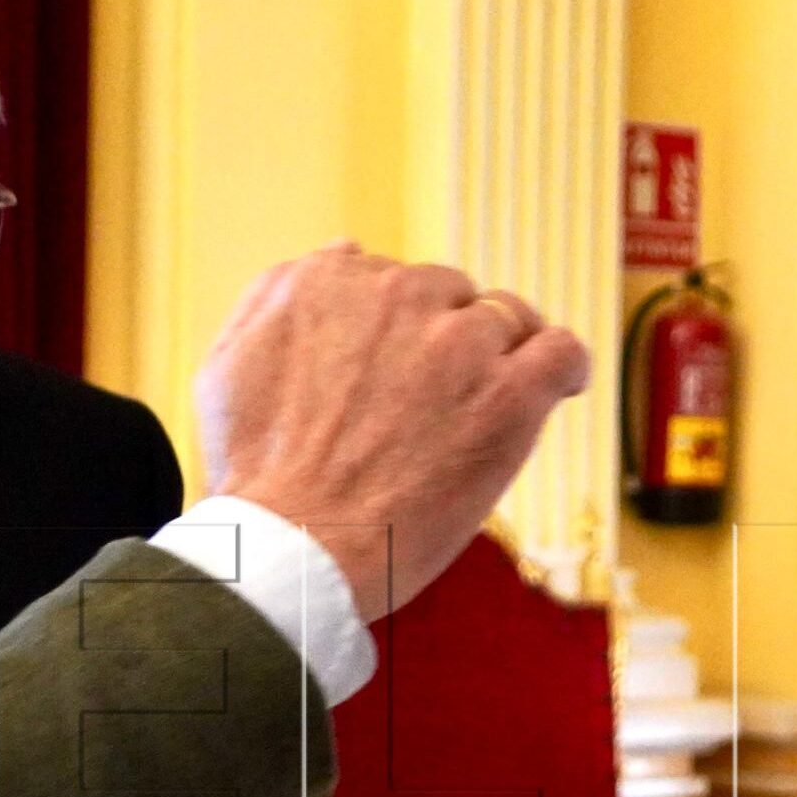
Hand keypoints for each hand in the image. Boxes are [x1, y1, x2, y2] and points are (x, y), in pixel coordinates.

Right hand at [193, 244, 590, 616]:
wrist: (293, 548)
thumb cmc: (256, 473)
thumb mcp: (230, 362)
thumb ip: (281, 294)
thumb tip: (346, 248)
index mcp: (329, 279)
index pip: (392, 278)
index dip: (397, 331)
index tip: (393, 380)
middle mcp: (396, 293)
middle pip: (450, 295)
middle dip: (444, 343)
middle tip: (427, 411)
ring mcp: (457, 342)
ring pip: (506, 320)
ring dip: (498, 359)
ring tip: (481, 412)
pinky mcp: (508, 394)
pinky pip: (563, 352)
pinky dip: (566, 369)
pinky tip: (558, 390)